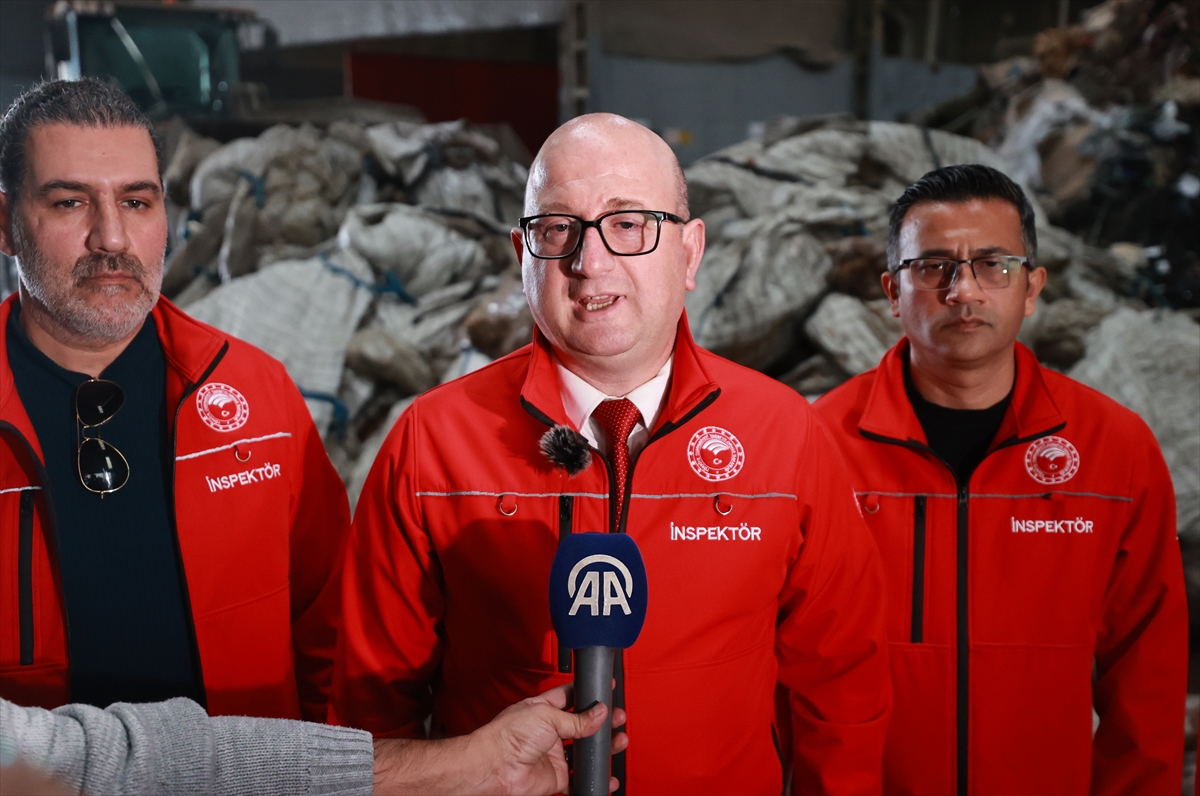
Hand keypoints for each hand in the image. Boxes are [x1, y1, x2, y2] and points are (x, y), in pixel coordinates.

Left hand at [372, 683, 628, 795]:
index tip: (604, 689)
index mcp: (542, 710)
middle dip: (600, 721)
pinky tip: (606, 774)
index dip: (587, 693)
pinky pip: (579, 779)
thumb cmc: (508, 736)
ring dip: (602, 746)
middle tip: (618, 717)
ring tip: (619, 740)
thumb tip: (599, 712)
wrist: (496, 768)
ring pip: (583, 750)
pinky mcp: (555, 777)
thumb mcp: (547, 717)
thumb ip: (577, 718)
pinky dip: (594, 778)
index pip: (570, 697)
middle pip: (581, 725)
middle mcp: (548, 732)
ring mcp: (552, 755)